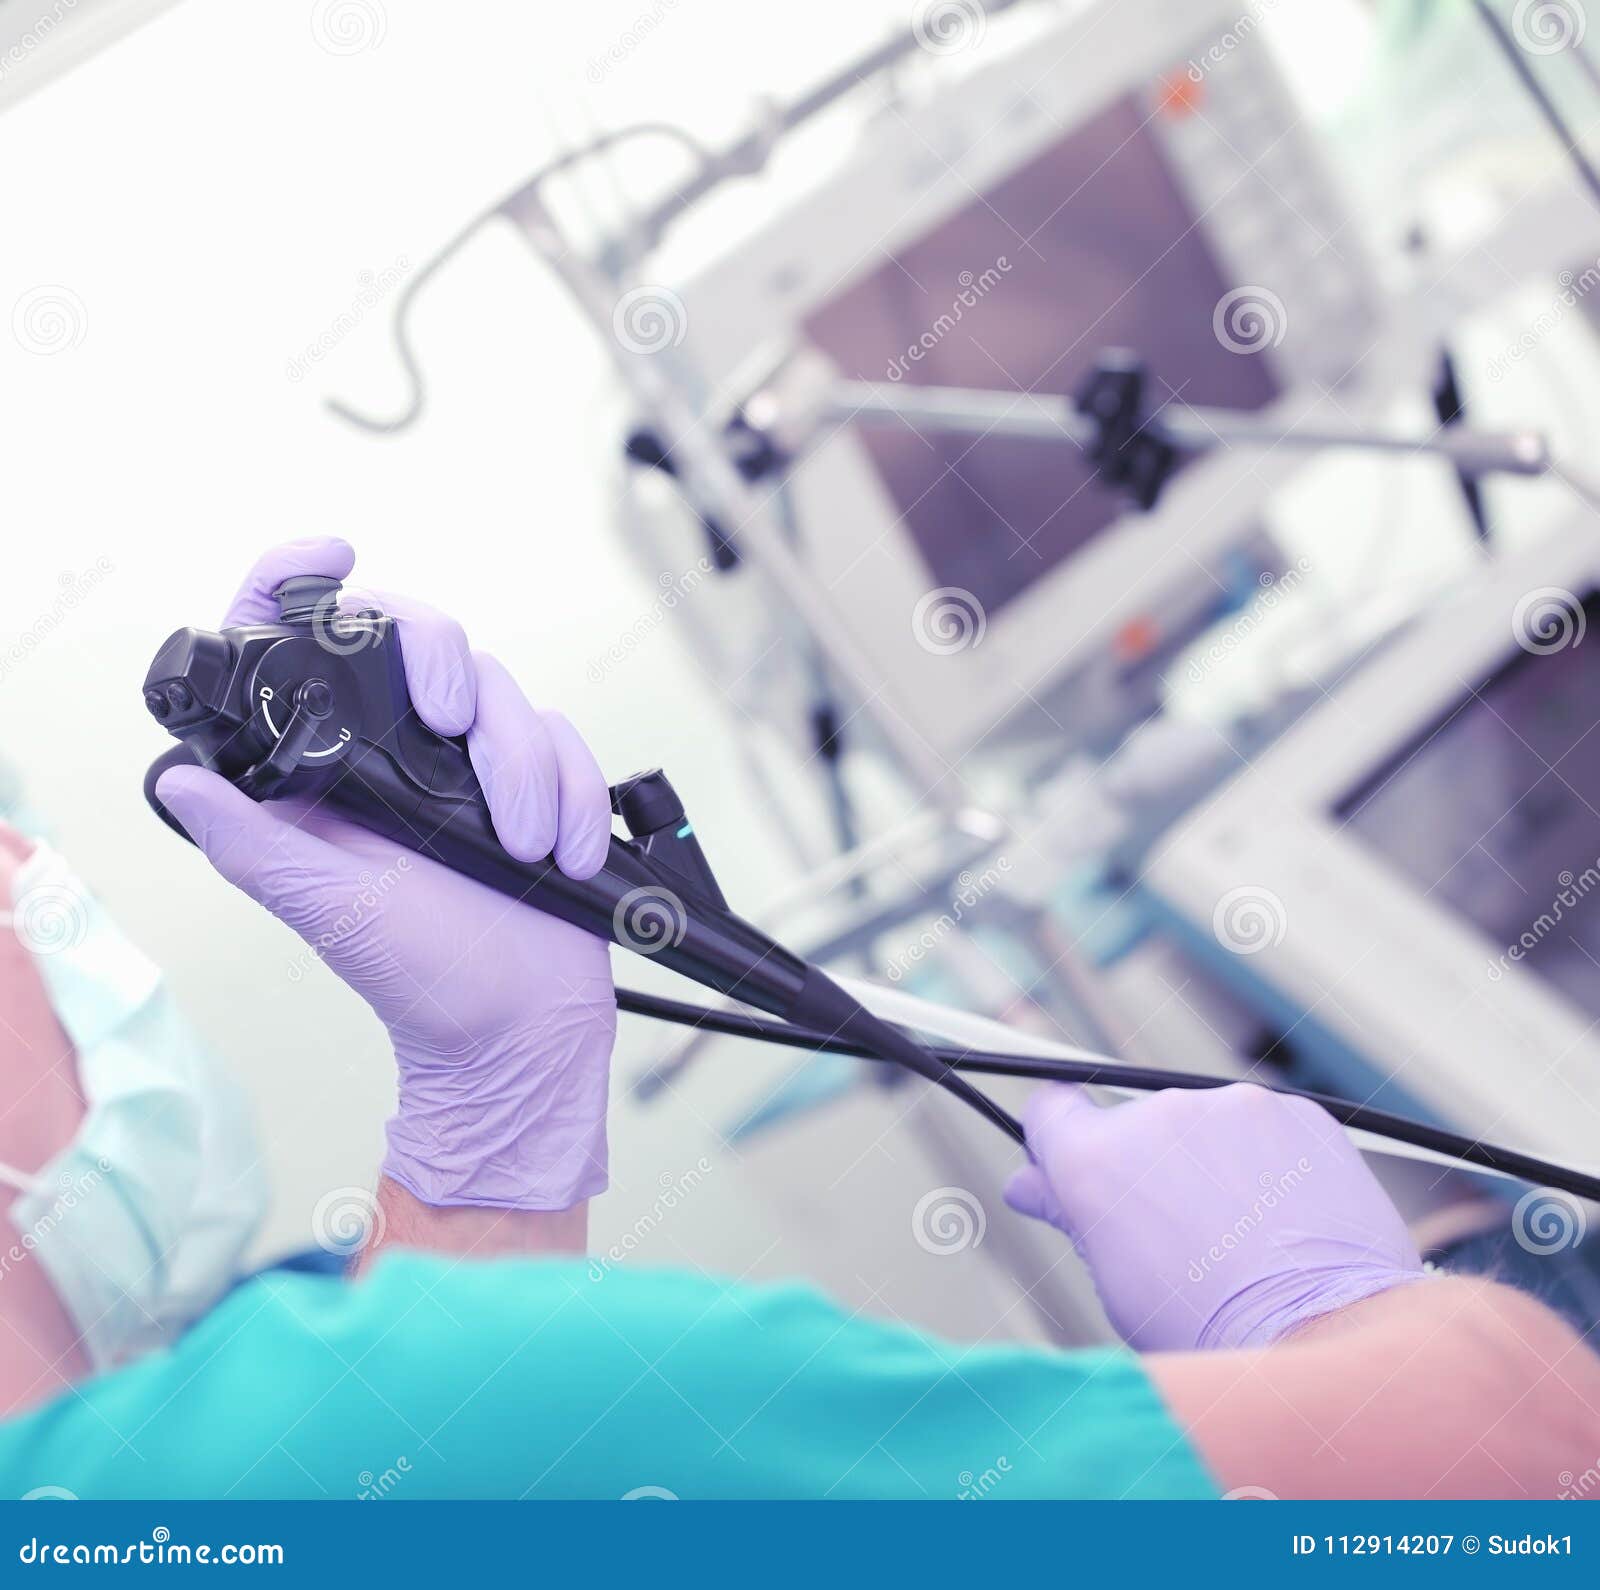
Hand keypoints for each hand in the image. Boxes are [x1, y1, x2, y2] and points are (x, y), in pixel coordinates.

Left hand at [156, 538, 617, 1211]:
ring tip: (522, 845)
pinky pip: (570, 743)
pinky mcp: (545, 785)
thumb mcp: (325, 909)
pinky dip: (577, 794)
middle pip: (426, 638)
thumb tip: (180, 783)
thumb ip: (254, 844)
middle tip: (453, 727)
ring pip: (508, 693)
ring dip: (525, 768)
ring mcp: (476, 768)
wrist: (519, 1029)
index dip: (301, 582)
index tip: (332, 552)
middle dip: (447, 665)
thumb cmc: (420, 978)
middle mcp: (404, 755)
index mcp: (337, 769)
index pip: (306, 646)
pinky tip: (566, 853)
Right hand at [1005, 1082, 1423, 1350]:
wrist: (1327, 1332)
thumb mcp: (1115, 1283)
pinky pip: (1266, 1128)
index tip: (1074, 1168)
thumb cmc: (1212, 1328)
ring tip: (1242, 1234)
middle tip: (1179, 1234)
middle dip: (1146, 1165)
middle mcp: (1159, 1115)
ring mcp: (1234, 1107)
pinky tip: (1282, 1219)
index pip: (1050, 1109)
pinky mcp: (1298, 1113)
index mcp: (1096, 1159)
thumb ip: (1069, 1216)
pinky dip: (1269, 1162)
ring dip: (1210, 1161)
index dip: (1058, 1140)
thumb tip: (1028, 1185)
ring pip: (1204, 1125)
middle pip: (1133, 1124)